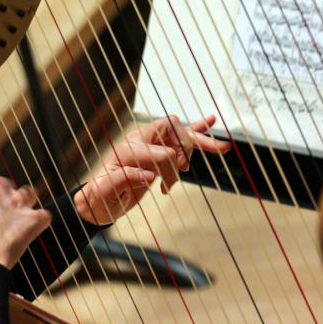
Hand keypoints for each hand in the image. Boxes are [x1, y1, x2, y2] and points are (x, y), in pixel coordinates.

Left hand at [74, 115, 229, 225]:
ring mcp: (152, 146)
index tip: (166, 184)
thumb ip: (124, 179)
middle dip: (186, 148)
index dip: (169, 165)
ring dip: (201, 142)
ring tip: (222, 149)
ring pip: (182, 135)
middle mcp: (142, 142)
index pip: (160, 149)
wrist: (99, 200)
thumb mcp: (106, 190)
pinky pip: (180, 139)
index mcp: (130, 148)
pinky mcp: (160, 155)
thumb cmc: (100, 195)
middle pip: (173, 131)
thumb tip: (149, 174)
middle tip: (185, 168)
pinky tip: (211, 123)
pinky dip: (196, 131)